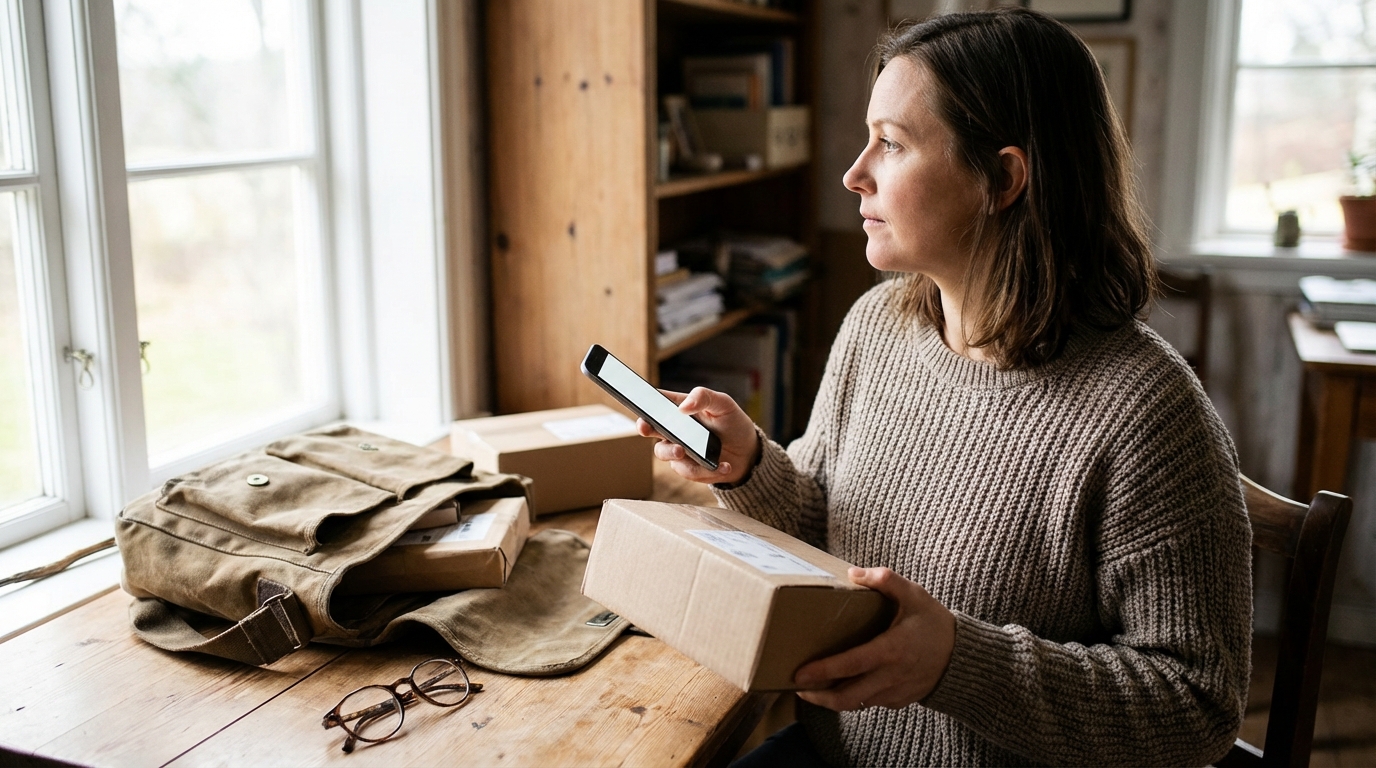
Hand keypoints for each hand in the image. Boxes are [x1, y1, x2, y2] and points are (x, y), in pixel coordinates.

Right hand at [636, 387, 759, 485]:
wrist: (748, 453)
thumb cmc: (733, 423)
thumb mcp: (723, 404)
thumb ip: (704, 398)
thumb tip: (683, 407)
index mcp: (680, 408)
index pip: (657, 402)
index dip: (643, 401)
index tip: (637, 402)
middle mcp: (674, 429)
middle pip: (650, 428)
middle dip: (645, 428)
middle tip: (647, 429)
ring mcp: (679, 449)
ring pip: (664, 452)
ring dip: (674, 453)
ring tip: (686, 452)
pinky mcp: (688, 468)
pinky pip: (688, 471)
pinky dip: (707, 470)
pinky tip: (724, 466)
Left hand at [794, 567, 955, 711]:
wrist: (963, 657)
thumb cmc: (935, 623)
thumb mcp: (915, 595)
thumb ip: (886, 580)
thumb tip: (854, 572)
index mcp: (891, 650)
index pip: (851, 665)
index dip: (823, 671)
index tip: (799, 674)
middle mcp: (891, 676)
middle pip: (847, 698)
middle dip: (818, 696)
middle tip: (796, 686)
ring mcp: (895, 693)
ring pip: (856, 705)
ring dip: (831, 700)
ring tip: (811, 688)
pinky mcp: (898, 701)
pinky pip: (869, 703)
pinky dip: (851, 698)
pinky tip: (839, 686)